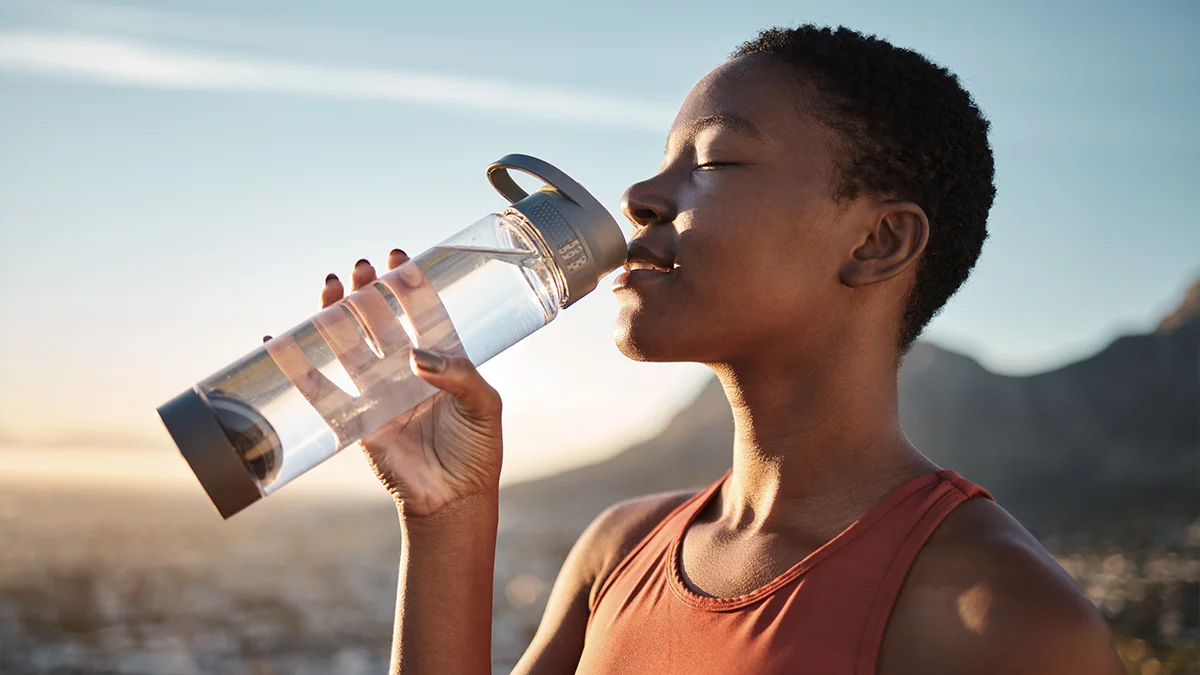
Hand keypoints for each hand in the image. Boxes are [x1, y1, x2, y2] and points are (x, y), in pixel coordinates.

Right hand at [265, 249, 503, 516]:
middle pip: (381, 322)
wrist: (455, 498)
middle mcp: (407, 372)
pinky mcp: (356, 421)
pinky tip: (278, 340)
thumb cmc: (478, 451)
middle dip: (369, 293)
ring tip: (327, 285)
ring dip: (336, 316)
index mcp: (442, 362)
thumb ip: (460, 376)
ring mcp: (379, 393)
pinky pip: (322, 391)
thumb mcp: (485, 406)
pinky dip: (298, 367)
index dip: (408, 286)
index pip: (422, 313)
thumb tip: (416, 356)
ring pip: (350, 346)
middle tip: (360, 268)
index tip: (396, 259)